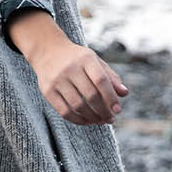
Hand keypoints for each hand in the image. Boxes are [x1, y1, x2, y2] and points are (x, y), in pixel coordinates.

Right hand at [7, 11, 127, 123]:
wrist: (47, 51)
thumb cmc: (77, 59)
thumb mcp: (95, 61)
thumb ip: (110, 76)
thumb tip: (124, 93)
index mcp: (85, 59)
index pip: (101, 80)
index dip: (111, 97)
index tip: (118, 110)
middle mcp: (70, 68)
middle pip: (91, 95)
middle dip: (103, 111)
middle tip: (110, 119)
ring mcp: (57, 80)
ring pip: (78, 106)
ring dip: (92, 117)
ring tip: (100, 121)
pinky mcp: (47, 90)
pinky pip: (64, 111)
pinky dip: (78, 120)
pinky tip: (87, 121)